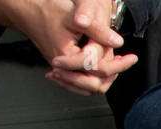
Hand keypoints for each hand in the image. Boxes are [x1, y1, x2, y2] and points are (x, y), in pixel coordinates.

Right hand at [0, 0, 135, 93]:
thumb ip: (98, 31)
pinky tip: (101, 70)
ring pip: (87, 88)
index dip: (119, 64)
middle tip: (125, 61)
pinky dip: (93, 78)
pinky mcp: (61, 70)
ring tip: (116, 65)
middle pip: (94, 85)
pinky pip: (79, 84)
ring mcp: (61, 71)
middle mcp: (62, 69)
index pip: (98, 70)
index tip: (132, 57)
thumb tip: (118, 42)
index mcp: (66, 57)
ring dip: (104, 78)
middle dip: (112, 74)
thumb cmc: (48, 10)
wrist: (28, 9)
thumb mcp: (77, 17)